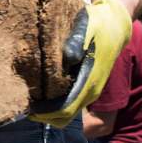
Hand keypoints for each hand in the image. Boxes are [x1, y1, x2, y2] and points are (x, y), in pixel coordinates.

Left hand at [30, 0, 131, 127]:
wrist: (115, 25)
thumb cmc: (98, 24)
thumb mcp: (87, 27)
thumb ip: (76, 42)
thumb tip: (68, 57)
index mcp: (89, 82)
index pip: (64, 109)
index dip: (44, 112)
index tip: (28, 106)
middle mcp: (90, 91)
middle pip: (64, 118)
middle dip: (44, 116)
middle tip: (26, 105)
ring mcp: (90, 90)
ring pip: (67, 113)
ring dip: (49, 111)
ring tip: (32, 99)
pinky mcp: (88, 86)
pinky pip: (70, 103)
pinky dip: (55, 104)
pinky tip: (42, 91)